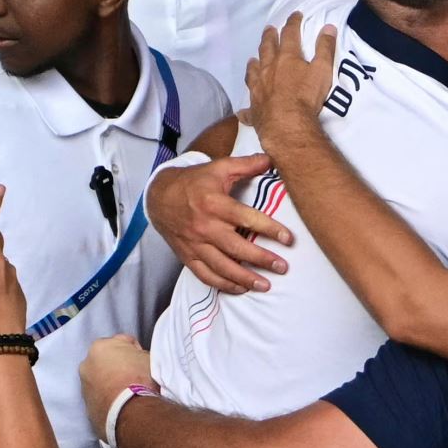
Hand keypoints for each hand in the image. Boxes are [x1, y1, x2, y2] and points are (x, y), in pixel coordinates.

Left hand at [79, 334, 155, 436]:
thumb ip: (137, 353)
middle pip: (107, 361)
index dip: (136, 351)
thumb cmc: (141, 379)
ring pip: (101, 380)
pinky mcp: (86, 406)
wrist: (131, 411)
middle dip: (119, 366)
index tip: (144, 361)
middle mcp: (86, 365)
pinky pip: (101, 397)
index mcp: (100, 347)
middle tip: (136, 375)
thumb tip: (137, 359)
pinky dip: (109, 398)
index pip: (123, 342)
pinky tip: (123, 403)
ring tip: (129, 392)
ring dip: (112, 382)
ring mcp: (84, 387)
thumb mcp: (147, 356)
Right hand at [149, 157, 292, 293]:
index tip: (289, 239)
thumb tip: (272, 158)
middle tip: (283, 268)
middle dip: (261, 260)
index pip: (247, 218)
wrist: (158, 196)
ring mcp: (195, 244)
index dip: (270, 229)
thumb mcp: (219, 168)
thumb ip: (246, 164)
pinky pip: (205, 275)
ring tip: (266, 285)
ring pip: (221, 266)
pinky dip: (222, 285)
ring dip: (244, 278)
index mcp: (214, 204)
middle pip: (236, 248)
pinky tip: (240, 289)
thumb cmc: (194, 182)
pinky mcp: (187, 255)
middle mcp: (205, 226)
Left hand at [243, 13, 334, 150]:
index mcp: (286, 58)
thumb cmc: (306, 95)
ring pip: (253, 71)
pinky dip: (246, 107)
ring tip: (253, 59)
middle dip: (269, 37)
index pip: (290, 35)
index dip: (293, 23)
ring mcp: (258, 87)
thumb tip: (328, 27)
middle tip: (269, 29)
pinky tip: (243, 110)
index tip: (295, 15)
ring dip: (254, 63)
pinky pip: (248, 106)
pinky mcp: (254, 107)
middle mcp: (268, 69)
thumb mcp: (322, 70)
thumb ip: (325, 49)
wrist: (287, 123)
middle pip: (267, 48)